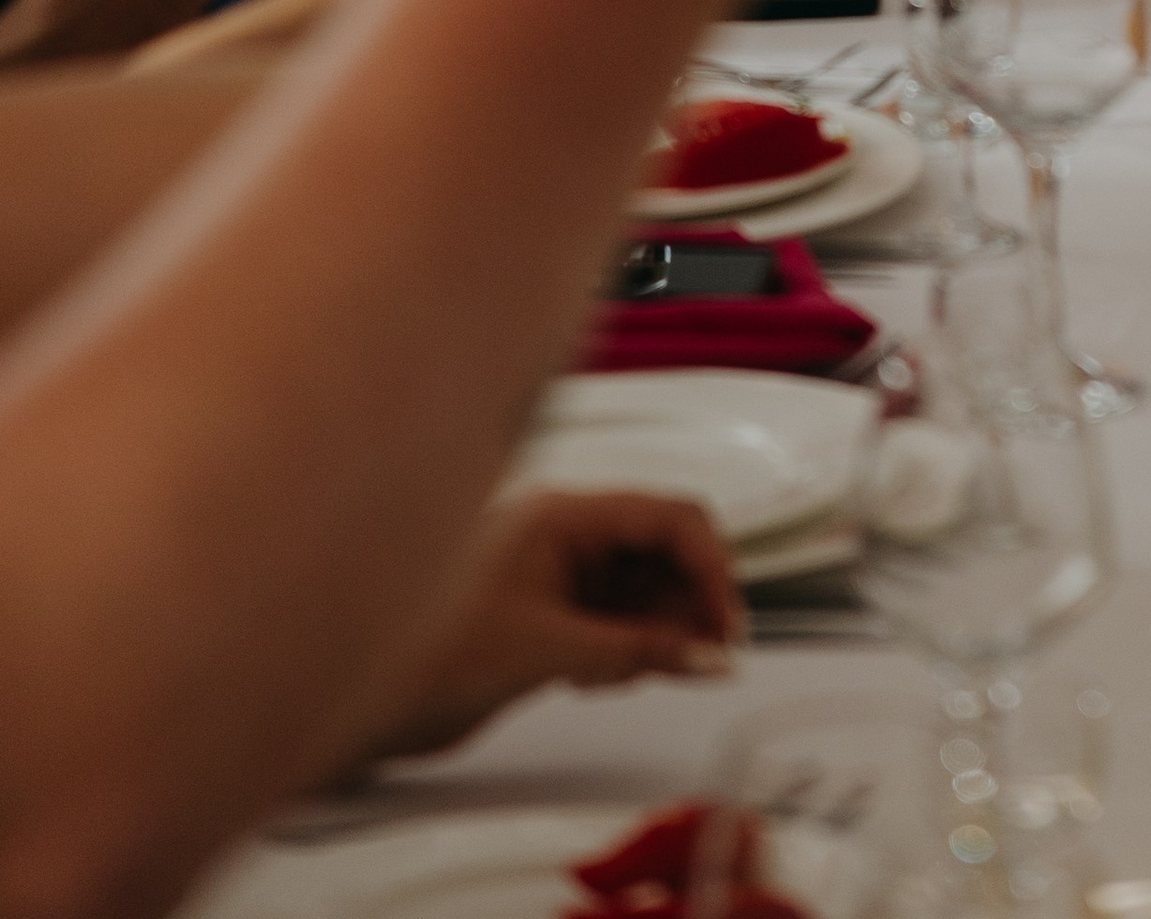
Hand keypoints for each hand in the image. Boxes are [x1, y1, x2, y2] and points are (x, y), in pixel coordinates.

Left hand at [352, 491, 737, 760]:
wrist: (359, 701)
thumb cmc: (426, 656)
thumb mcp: (544, 650)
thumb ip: (634, 652)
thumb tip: (708, 655)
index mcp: (563, 513)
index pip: (668, 517)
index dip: (710, 567)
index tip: (728, 625)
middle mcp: (564, 532)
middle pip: (662, 550)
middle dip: (687, 604)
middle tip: (702, 659)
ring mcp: (557, 571)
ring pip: (643, 589)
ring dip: (655, 631)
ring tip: (624, 673)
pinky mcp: (548, 612)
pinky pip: (617, 619)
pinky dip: (626, 648)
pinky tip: (598, 676)